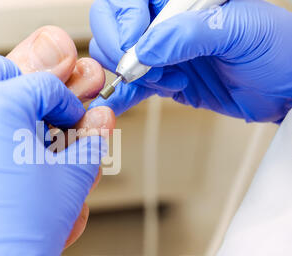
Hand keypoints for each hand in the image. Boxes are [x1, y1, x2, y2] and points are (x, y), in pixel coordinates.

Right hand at [89, 0, 291, 122]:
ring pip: (117, 56)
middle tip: (141, 67)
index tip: (136, 45)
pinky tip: (116, 102)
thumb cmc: (276, 49)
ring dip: (131, 74)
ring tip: (166, 81)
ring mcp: (162, 51)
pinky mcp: (163, 79)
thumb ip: (190, 34)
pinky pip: (131, 86)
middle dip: (120, 48)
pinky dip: (121, 95)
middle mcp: (166, 21)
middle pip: (112, 24)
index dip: (125, 21)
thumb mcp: (240, 30)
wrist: (285, 90)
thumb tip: (146, 48)